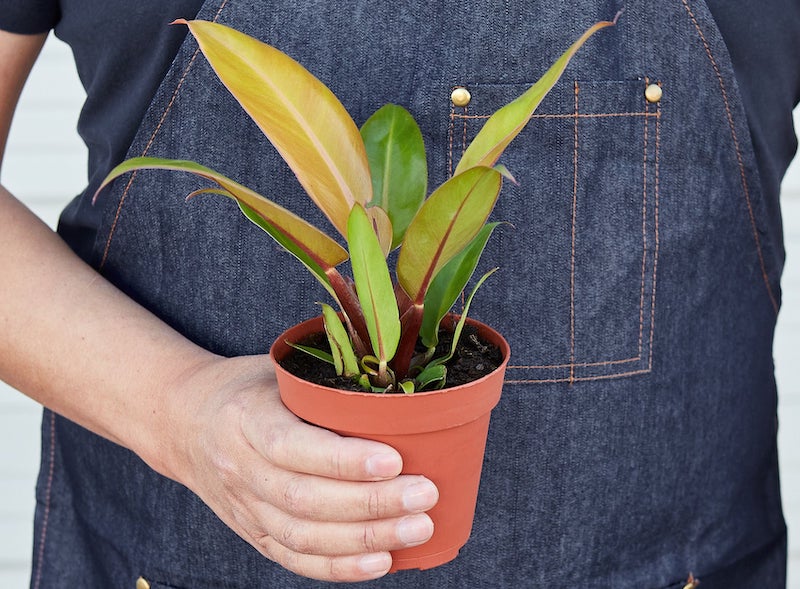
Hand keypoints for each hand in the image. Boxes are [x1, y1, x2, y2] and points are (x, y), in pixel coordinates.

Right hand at [167, 354, 438, 581]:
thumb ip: (324, 384)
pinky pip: (295, 559)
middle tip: (425, 495)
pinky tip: (382, 562)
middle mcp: (240, 468)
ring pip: (304, 536)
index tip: (394, 459)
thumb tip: (398, 391)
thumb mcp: (277, 370)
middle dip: (371, 504)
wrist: (184, 422)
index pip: (292, 447)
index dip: (343, 460)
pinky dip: (340, 567)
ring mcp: (244, 507)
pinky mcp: (253, 532)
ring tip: (418, 528)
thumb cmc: (246, 389)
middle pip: (304, 499)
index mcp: (245, 418)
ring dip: (365, 539)